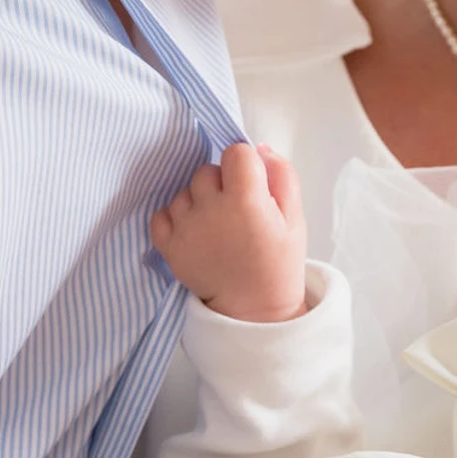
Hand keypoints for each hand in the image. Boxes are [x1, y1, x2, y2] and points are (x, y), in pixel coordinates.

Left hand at [150, 143, 306, 322]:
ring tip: (216, 225)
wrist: (255, 309)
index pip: (236, 152)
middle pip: (206, 170)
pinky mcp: (168, 247)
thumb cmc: (278, 262)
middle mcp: (211, 211)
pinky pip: (161, 214)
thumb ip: (282, 175)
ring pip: (183, 191)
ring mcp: (186, 229)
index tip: (252, 185)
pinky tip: (194, 231)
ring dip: (197, 200)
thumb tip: (258, 148)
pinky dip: (174, 218)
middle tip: (236, 210)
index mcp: (247, 201)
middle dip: (221, 183)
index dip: (246, 165)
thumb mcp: (294, 217)